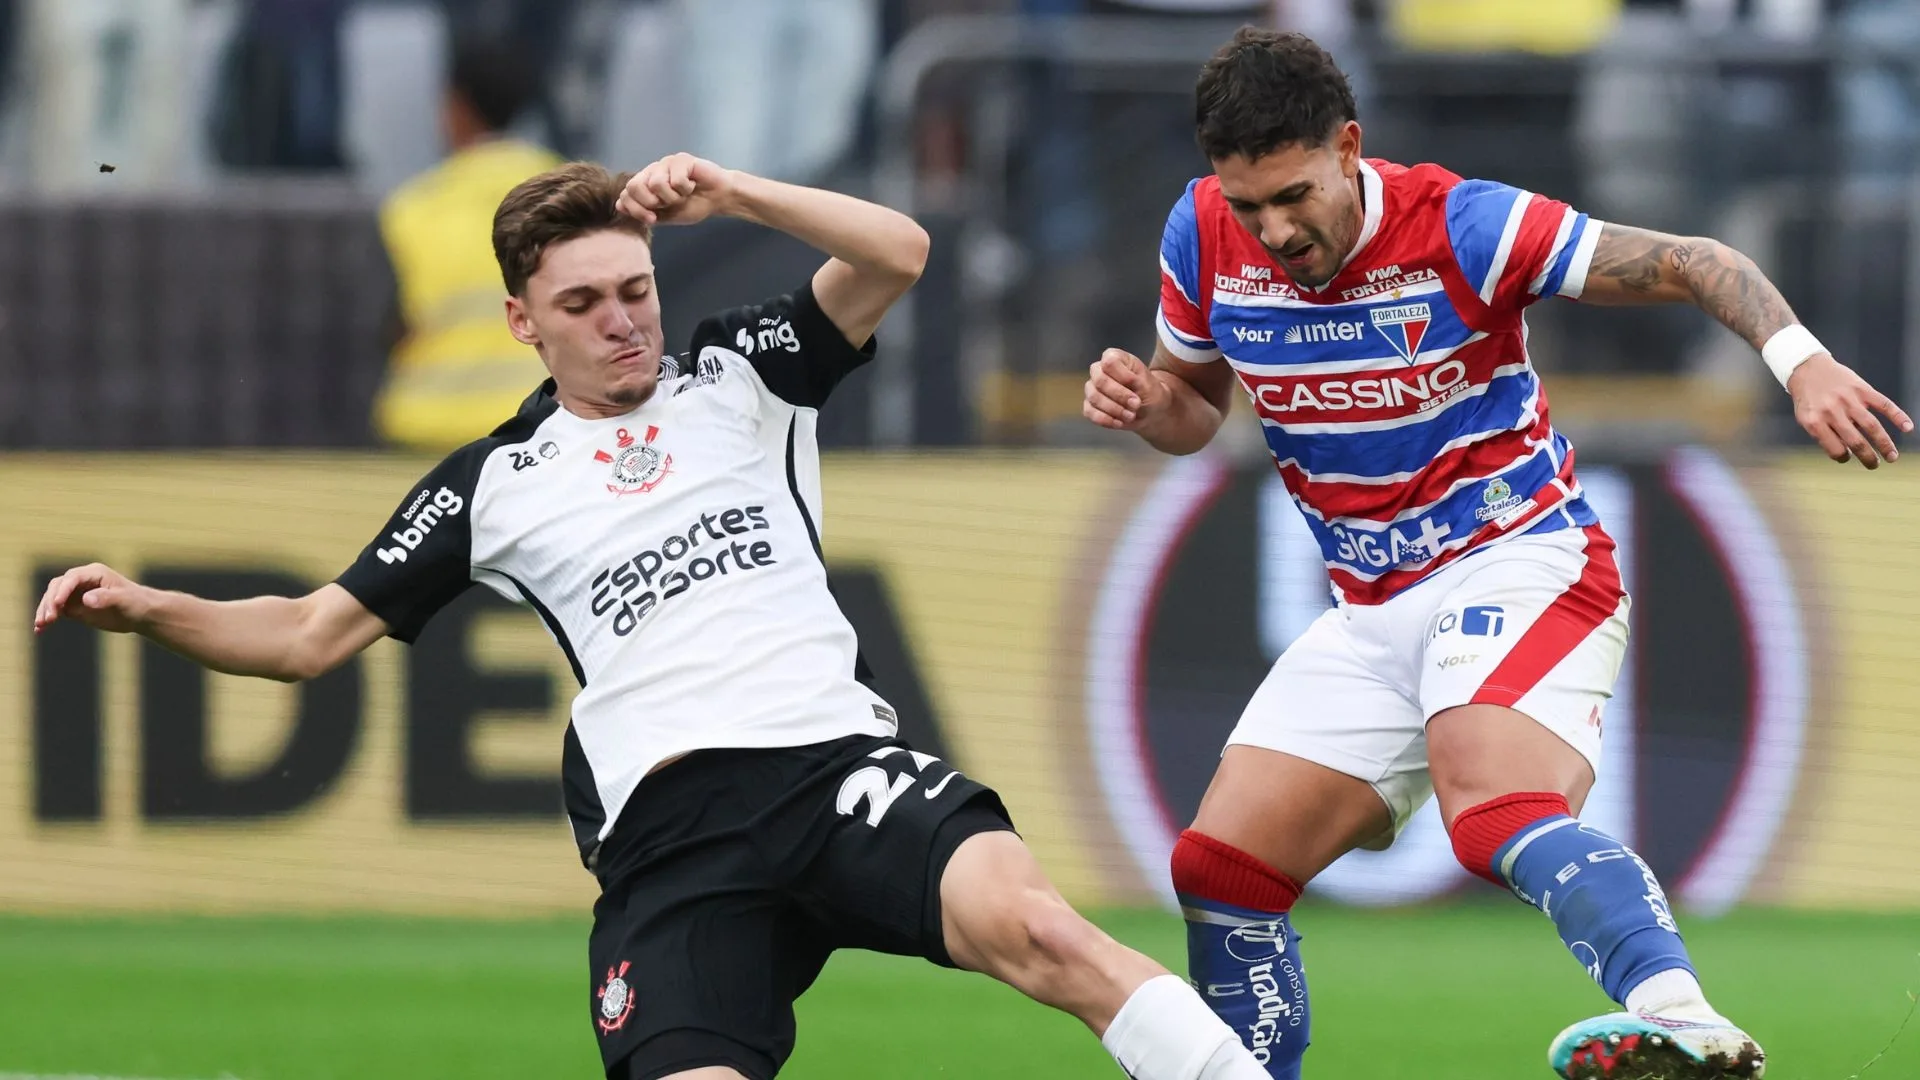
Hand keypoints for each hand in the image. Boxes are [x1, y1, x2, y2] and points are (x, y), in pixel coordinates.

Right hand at [33, 563, 154, 635]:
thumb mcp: (124, 600)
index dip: (63, 590)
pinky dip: (47, 619)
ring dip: (45, 611)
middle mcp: (82, 581)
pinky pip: (56, 611)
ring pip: (52, 598)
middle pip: (57, 587)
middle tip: (48, 619)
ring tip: (40, 626)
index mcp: (95, 573)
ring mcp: (75, 593)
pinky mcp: (73, 607)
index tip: (57, 604)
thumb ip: (106, 598)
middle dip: (50, 602)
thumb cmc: (136, 603)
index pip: (72, 578)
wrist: (141, 614)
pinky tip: (40, 630)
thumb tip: (86, 599)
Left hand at [615, 153, 738, 226]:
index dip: (636, 209)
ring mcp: (666, 163)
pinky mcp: (681, 159)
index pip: (626, 193)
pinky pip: (676, 179)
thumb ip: (643, 211)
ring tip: (684, 194)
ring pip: (656, 184)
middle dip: (652, 202)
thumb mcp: (666, 215)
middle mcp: (653, 171)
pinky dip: (687, 189)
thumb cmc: (693, 205)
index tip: (652, 219)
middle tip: (669, 204)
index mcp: (646, 183)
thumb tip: (619, 205)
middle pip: (634, 185)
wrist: (719, 198)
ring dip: (673, 197)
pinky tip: (694, 185)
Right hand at [1083, 348, 1167, 431]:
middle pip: (1099, 381)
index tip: (1135, 384)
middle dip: (1119, 396)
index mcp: (1114, 358)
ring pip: (1094, 397)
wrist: (1150, 412)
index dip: (1122, 375)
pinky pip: (1090, 412)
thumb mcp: (1148, 383)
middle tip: (1136, 404)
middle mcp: (1099, 370)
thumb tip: (1126, 382)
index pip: (1109, 362)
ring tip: (1130, 415)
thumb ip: (1134, 379)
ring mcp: (1092, 388)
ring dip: (1114, 409)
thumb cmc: (1149, 392)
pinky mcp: (1090, 406)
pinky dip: (1106, 419)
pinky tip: (1119, 422)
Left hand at [1786, 354, 1913, 468]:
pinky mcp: (1862, 389)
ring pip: (1871, 426)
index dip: (1842, 456)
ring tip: (1892, 457)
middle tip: (1874, 465)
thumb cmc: (1808, 399)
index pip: (1834, 449)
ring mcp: (1848, 400)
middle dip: (1868, 457)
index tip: (1848, 456)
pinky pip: (1883, 404)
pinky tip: (1908, 427)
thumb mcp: (1806, 418)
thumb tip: (1849, 451)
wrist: (1808, 368)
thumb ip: (1823, 434)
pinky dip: (1898, 415)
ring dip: (1885, 444)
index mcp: (1815, 422)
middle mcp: (1832, 412)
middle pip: (1856, 441)